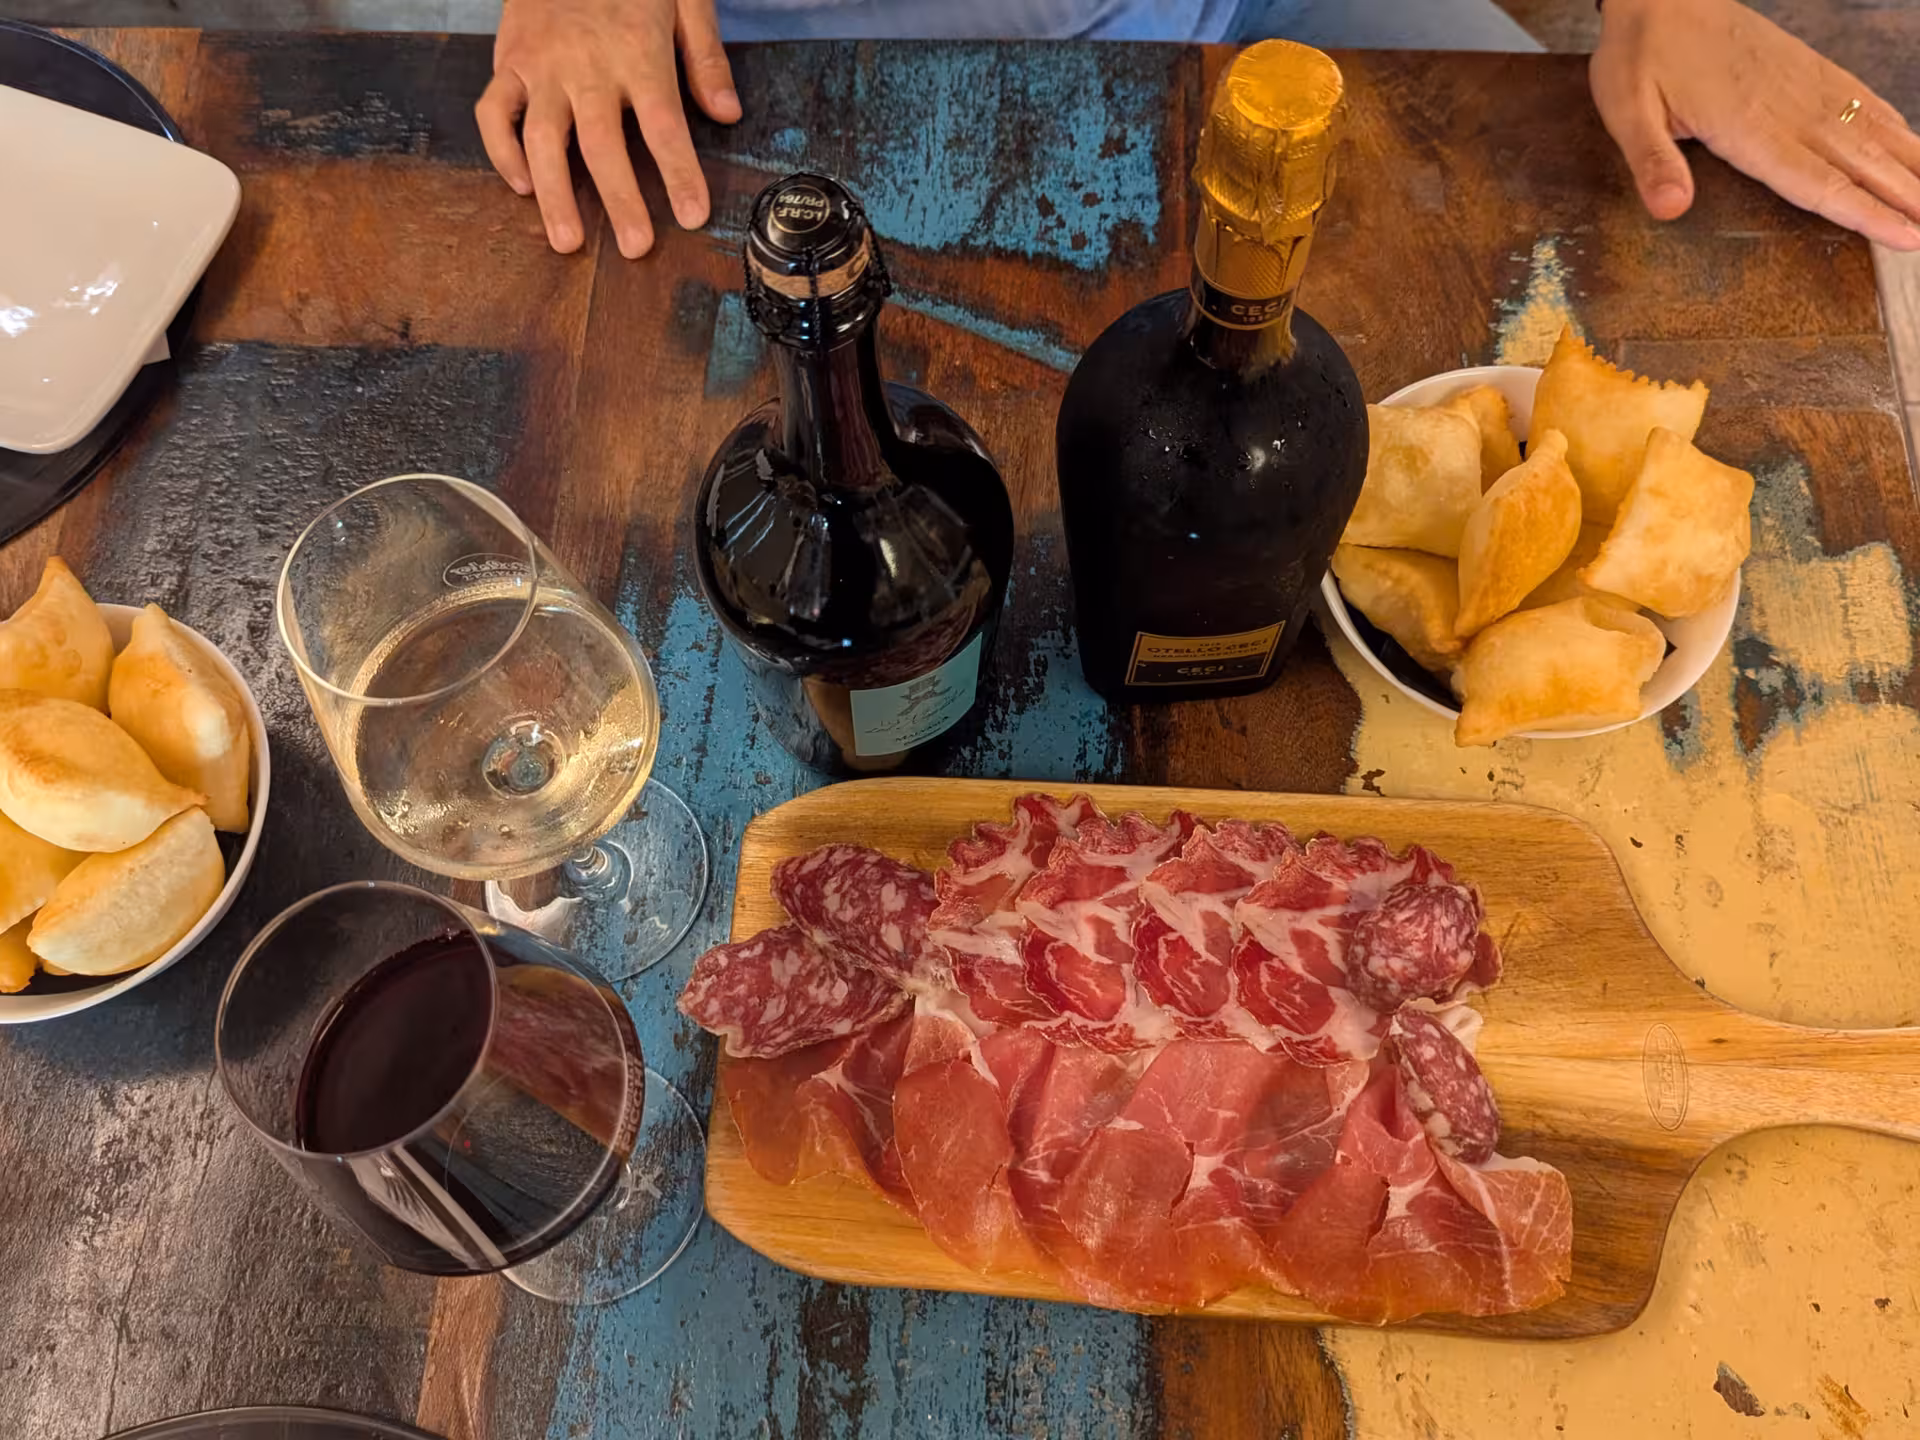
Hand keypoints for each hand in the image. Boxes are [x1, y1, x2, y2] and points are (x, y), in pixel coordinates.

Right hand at [475, 0, 741, 258]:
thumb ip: (705, 57)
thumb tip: (727, 113)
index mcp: (637, 51)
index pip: (663, 124)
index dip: (679, 173)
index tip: (692, 215)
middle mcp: (586, 65)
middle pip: (602, 145)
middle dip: (620, 200)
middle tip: (634, 247)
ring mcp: (541, 66)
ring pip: (542, 139)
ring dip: (554, 195)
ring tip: (567, 241)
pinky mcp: (508, 60)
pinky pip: (496, 113)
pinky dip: (503, 153)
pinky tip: (522, 186)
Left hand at [1590, 0, 1919, 249]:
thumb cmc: (1642, 54)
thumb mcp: (1627, 111)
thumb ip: (1652, 161)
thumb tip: (1671, 210)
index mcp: (1749, 127)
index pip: (1817, 181)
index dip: (1864, 212)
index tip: (1905, 237)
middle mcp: (1789, 108)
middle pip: (1858, 162)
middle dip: (1903, 197)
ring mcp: (1805, 84)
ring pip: (1870, 130)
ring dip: (1909, 163)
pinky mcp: (1808, 67)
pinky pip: (1862, 99)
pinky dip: (1893, 123)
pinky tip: (1911, 143)